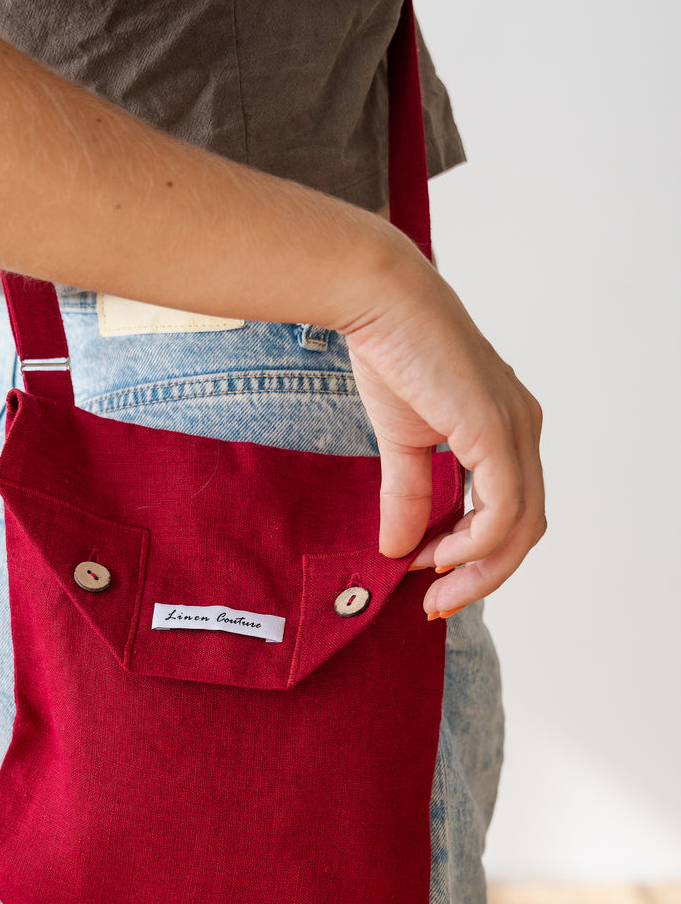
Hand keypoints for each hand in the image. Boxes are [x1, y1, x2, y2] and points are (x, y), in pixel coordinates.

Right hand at [341, 254, 545, 616]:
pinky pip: (503, 510)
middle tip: (438, 602)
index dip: (477, 556)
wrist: (378, 300)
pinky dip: (474, 544)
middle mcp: (523, 429)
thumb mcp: (402, 443)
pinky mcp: (496, 431)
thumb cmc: (392, 353)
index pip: (511, 511)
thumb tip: (397, 549)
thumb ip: (408, 495)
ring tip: (433, 584)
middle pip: (525, 529)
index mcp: (507, 429)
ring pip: (521, 527)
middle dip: (484, 575)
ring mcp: (515, 430)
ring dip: (478, 568)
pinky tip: (437, 555)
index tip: (429, 578)